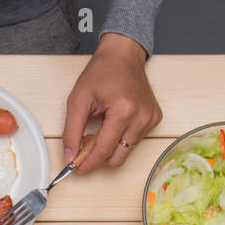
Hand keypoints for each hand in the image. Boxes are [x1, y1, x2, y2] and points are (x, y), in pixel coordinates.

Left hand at [63, 32, 161, 173]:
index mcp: (124, 111)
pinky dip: (120, 138)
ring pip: (126, 152)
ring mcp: (151, 119)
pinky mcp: (155, 119)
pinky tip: (113, 122)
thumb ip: (71, 132)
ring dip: (109, 147)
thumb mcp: (78, 100)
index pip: (103, 150)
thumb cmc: (101, 72)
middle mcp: (142, 117)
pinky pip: (134, 141)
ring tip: (100, 127)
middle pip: (117, 158)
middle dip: (98, 156)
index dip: (87, 163)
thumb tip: (69, 158)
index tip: (76, 169)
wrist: (123, 55)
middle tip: (85, 142)